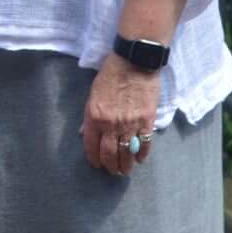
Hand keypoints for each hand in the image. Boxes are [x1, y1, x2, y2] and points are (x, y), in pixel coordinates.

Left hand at [80, 52, 160, 175]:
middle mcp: (111, 124)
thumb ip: (89, 116)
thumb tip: (84, 133)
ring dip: (125, 165)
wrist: (134, 62)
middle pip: (110, 154)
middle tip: (112, 171)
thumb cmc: (111, 74)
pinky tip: (139, 159)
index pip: (91, 145)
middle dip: (110, 166)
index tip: (96, 164)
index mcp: (94, 116)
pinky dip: (142, 154)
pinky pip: (145, 144)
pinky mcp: (147, 121)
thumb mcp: (93, 94)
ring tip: (124, 170)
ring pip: (127, 153)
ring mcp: (130, 124)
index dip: (94, 158)